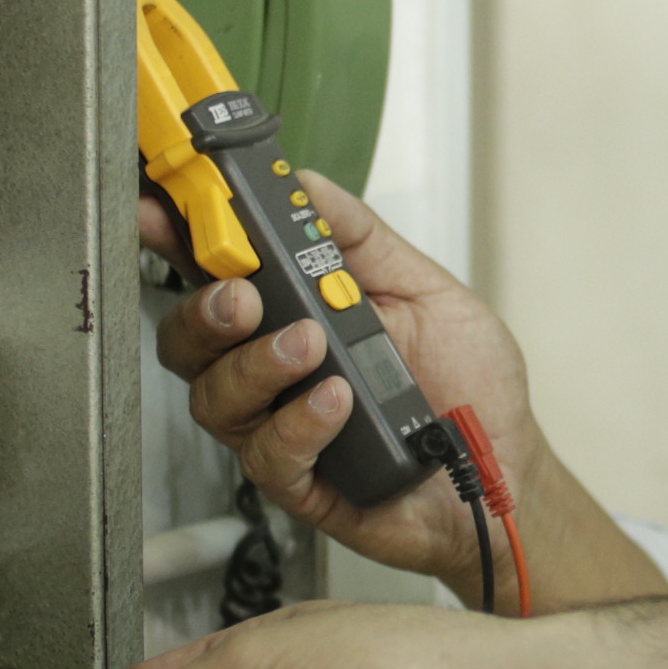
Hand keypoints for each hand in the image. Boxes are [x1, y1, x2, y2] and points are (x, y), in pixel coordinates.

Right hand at [147, 171, 540, 588]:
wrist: (507, 469)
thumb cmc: (468, 385)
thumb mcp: (425, 289)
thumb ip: (361, 239)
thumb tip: (306, 184)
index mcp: (294, 314)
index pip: (217, 272)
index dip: (178, 240)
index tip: (160, 211)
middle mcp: (275, 372)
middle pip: (190, 342)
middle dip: (203, 312)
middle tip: (241, 296)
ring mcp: (282, 429)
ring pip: (217, 400)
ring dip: (254, 365)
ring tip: (309, 346)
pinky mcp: (304, 483)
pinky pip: (269, 456)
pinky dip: (298, 423)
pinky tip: (336, 401)